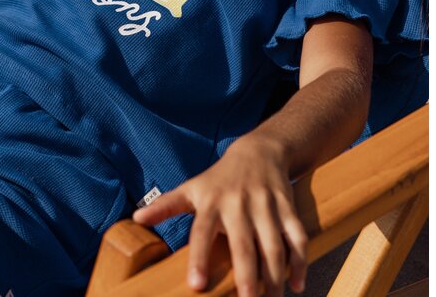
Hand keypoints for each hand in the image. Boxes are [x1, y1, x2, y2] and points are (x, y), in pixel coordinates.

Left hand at [132, 133, 306, 296]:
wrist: (259, 151)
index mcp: (211, 202)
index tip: (196, 286)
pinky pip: (297, 236)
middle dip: (246, 276)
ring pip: (273, 245)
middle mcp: (238, 204)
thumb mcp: (191, 187)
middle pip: (243, 245)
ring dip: (274, 276)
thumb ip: (166, 206)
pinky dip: (300, 261)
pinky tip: (297, 285)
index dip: (199, 258)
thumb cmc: (219, 178)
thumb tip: (135, 217)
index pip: (201, 232)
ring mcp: (265, 205)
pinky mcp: (287, 207)